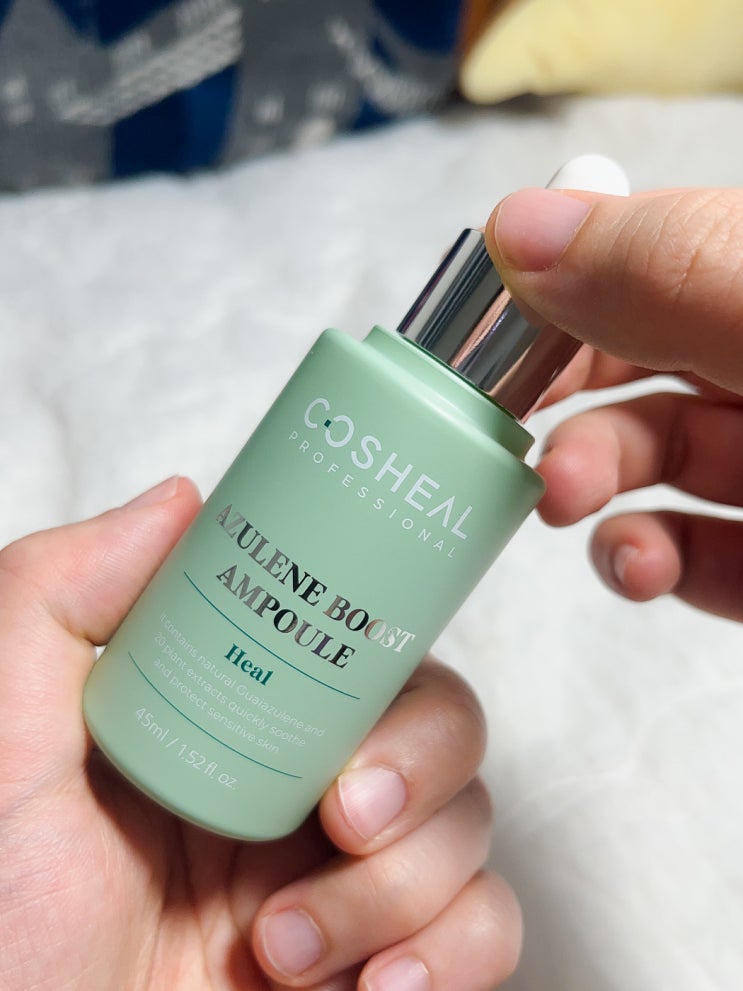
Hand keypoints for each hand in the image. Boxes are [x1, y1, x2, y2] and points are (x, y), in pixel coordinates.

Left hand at [0, 477, 520, 990]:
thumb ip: (54, 600)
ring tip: (287, 951)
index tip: (360, 691)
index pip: (352, 643)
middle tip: (347, 816)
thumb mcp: (6, 748)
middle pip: (441, 723)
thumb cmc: (2, 934)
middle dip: (420, 766)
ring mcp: (350, 879)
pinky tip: (380, 988)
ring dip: (404, 887)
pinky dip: (457, 952)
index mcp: (235, 720)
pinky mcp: (389, 963)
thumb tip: (180, 499)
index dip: (381, 648)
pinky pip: (488, 927)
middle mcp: (300, 790)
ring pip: (471, 825)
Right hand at [485, 184, 742, 621]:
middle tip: (512, 435)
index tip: (486, 343)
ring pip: (655, 463)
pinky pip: (697, 559)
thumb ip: (671, 273)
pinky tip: (635, 565)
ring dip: (587, 483)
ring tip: (562, 502)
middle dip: (560, 397)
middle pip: (636, 364)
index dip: (556, 293)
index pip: (644, 261)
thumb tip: (523, 227)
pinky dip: (647, 563)